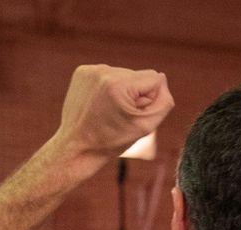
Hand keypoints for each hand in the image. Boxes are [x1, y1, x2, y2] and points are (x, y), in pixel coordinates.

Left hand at [52, 64, 174, 161]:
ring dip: (121, 91)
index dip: (149, 100)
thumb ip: (164, 102)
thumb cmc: (111, 141)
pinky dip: (108, 88)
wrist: (77, 148)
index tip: (134, 115)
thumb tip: (162, 79)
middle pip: (138, 76)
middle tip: (118, 116)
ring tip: (108, 111)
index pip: (155, 78)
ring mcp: (90, 70)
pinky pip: (108, 75)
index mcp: (119, 85)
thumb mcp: (146, 127)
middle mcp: (104, 72)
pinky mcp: (82, 72)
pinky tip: (99, 104)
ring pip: (123, 75)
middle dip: (135, 95)